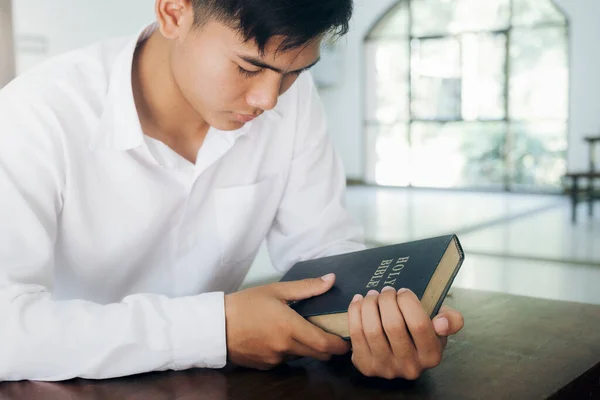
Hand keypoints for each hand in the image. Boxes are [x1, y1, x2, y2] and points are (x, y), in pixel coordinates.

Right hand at [224, 273, 350, 369]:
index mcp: (290, 327)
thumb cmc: (245, 304)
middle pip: (318, 354)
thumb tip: (331, 280)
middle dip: (328, 347)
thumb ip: (306, 287)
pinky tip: (279, 337)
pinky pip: (285, 360)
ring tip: (301, 330)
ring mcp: (275, 360)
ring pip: (302, 356)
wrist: (215, 326)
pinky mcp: (266, 366)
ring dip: (307, 347)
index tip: (346, 340)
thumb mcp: (276, 290)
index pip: (325, 344)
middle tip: (331, 334)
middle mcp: (285, 347)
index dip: (339, 345)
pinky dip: (289, 350)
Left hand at [348, 286, 463, 379]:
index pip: (419, 324)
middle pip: (393, 325)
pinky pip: (356, 335)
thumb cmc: (422, 333)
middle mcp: (409, 366)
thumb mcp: (442, 326)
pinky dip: (355, 313)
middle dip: (386, 299)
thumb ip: (451, 320)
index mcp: (431, 355)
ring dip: (369, 304)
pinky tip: (359, 301)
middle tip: (386, 290)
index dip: (407, 301)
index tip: (403, 291)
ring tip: (373, 295)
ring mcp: (386, 368)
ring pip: (371, 329)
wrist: (401, 354)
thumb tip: (441, 323)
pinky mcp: (365, 366)